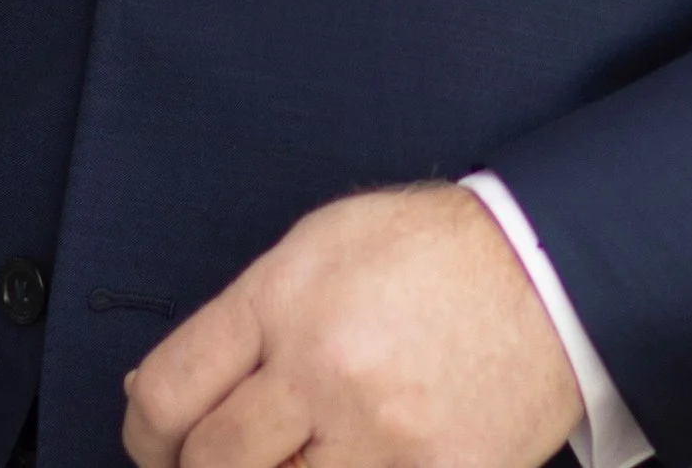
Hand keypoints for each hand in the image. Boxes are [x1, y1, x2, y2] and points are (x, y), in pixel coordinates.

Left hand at [123, 182, 586, 467]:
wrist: (546, 274)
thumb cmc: (427, 254)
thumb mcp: (322, 245)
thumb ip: (239, 319)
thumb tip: (156, 393)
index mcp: (289, 297)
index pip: (170, 392)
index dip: (146, 436)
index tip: (158, 445)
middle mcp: (327, 367)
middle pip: (213, 464)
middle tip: (218, 461)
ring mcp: (382, 437)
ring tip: (294, 453)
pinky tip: (348, 458)